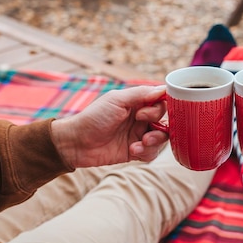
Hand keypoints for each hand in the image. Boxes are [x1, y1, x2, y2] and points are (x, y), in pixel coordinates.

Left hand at [51, 85, 167, 167]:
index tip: (152, 109)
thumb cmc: (93, 117)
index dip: (163, 105)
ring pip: (162, 138)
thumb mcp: (117, 100)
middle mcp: (141, 118)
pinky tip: (133, 150)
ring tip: (142, 142)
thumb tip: (164, 89)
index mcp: (137, 102)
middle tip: (142, 124)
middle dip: (158, 123)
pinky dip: (147, 152)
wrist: (76, 143)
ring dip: (155, 140)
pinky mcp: (136, 151)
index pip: (161, 101)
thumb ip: (142, 94)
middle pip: (165, 120)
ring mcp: (139, 135)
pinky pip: (152, 153)